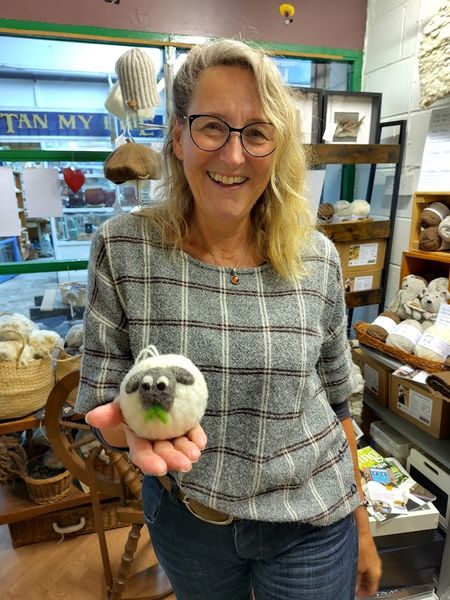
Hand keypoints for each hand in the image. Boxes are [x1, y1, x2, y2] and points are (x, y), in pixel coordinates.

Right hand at [85, 399, 206, 475]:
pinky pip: (192, 434)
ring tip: (195, 453)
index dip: (150, 463)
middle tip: (185, 464)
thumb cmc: (131, 401)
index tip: (160, 468)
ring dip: (188, 451)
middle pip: (164, 454)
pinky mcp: (186, 425)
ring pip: (180, 447)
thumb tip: (90, 417)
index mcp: (138, 440)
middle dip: (174, 459)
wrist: (149, 389)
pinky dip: (197, 438)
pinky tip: (201, 441)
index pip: (142, 455)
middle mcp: (156, 441)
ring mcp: (172, 435)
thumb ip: (108, 413)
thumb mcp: (119, 406)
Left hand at [356, 529, 381, 596]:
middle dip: (362, 585)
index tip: (356, 594)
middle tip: (353, 586)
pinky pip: (365, 563)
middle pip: (370, 581)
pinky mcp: (368, 551)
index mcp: (376, 572)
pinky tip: (352, 564)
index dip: (364, 594)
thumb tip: (354, 588)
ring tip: (351, 575)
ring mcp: (373, 558)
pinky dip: (359, 567)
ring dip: (360, 575)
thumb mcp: (355, 567)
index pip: (373, 589)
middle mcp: (377, 566)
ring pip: (367, 572)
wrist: (360, 529)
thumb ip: (355, 579)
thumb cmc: (360, 545)